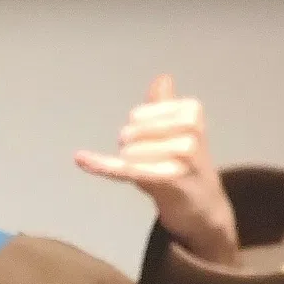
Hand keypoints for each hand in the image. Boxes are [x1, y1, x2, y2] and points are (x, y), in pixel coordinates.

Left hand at [76, 74, 238, 263]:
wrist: (203, 205)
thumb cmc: (185, 165)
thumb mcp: (178, 130)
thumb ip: (165, 105)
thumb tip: (162, 78)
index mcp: (191, 110)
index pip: (138, 115)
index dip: (138, 131)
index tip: (156, 143)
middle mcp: (190, 129)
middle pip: (130, 133)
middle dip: (132, 148)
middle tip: (154, 162)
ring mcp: (182, 154)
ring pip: (128, 153)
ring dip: (131, 166)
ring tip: (154, 173)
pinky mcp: (169, 179)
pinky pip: (127, 169)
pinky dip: (101, 165)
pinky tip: (81, 159)